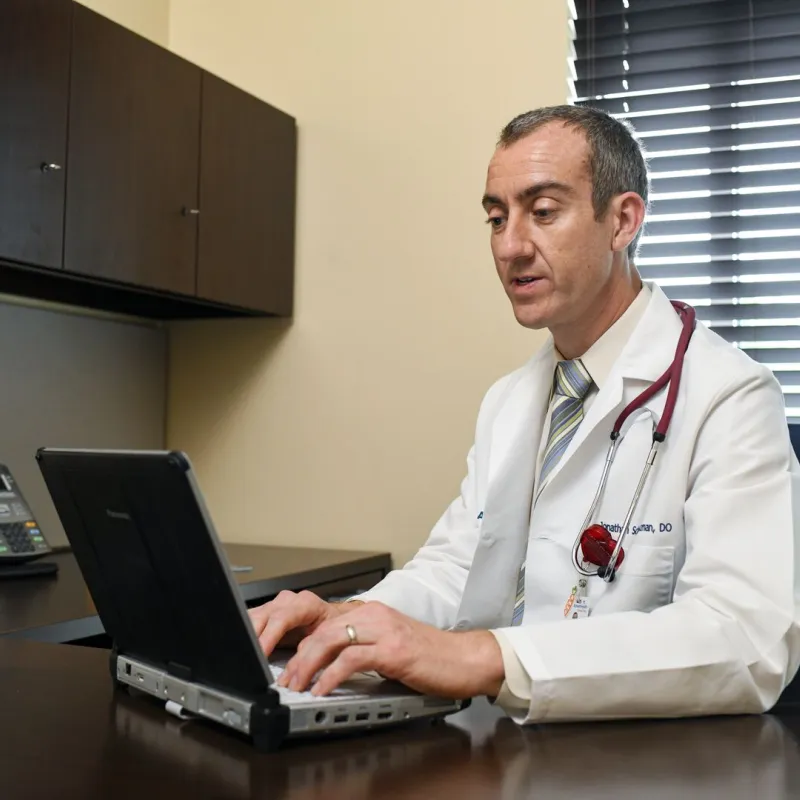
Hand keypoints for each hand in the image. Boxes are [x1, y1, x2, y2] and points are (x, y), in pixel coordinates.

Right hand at [248, 590, 360, 655]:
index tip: (260, 654)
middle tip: (248, 658)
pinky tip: (243, 646)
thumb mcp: (327, 639)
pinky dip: (245, 633)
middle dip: (252, 638)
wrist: (333, 619)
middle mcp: (287, 600)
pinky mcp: (265, 612)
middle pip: (262, 617)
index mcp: (305, 603)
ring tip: (244, 654)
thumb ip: (311, 649)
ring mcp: (275, 604)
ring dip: (246, 636)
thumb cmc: (332, 628)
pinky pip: (250, 619)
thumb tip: (296, 667)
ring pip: (252, 617)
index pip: (281, 618)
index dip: (269, 637)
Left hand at [277, 601, 504, 698]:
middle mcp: (374, 615)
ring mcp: (383, 630)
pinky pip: (351, 660)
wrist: (464, 658)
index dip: (302, 643)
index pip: (326, 622)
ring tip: (296, 685)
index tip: (288, 663)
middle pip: (322, 629)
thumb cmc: (431, 656)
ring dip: (307, 665)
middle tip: (285, 678)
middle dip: (298, 656)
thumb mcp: (390, 645)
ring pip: (331, 640)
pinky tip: (322, 689)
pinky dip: (331, 676)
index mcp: (372, 612)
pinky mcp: (392, 650)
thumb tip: (332, 664)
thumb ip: (364, 647)